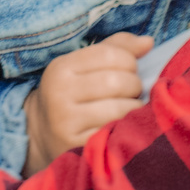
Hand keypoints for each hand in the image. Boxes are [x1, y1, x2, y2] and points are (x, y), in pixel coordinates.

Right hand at [24, 32, 152, 172]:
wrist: (41, 135)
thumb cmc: (72, 94)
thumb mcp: (83, 66)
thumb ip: (116, 48)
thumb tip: (148, 42)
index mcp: (61, 68)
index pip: (110, 54)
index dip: (129, 61)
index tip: (129, 70)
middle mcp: (59, 93)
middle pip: (117, 81)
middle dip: (134, 85)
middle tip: (132, 92)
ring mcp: (66, 123)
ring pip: (120, 109)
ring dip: (135, 109)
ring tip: (130, 109)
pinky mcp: (77, 147)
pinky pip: (116, 134)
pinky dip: (127, 129)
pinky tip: (124, 127)